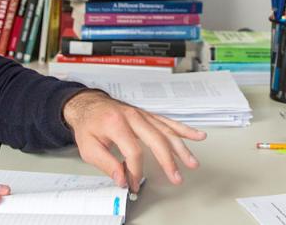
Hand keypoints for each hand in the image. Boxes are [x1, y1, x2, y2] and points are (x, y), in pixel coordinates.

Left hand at [63, 89, 205, 191]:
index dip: (135, 170)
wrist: (88, 104)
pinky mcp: (148, 116)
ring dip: (181, 148)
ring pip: (166, 131)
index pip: (133, 151)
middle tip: (176, 177)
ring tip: (192, 163)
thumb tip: (122, 178)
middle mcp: (132, 117)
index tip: (133, 183)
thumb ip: (106, 164)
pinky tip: (197, 136)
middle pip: (156, 139)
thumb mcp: (88, 147)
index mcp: (116, 123)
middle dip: (168, 161)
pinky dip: (184, 130)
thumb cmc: (89, 124)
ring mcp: (142, 115)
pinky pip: (168, 123)